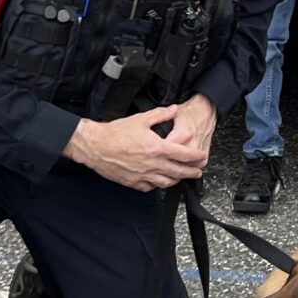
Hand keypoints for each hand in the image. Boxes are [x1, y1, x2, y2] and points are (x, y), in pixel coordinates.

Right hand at [69, 98, 214, 190]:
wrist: (95, 146)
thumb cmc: (115, 133)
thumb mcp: (140, 119)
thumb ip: (160, 114)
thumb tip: (173, 109)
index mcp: (156, 148)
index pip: (183, 154)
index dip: (196, 156)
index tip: (202, 157)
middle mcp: (152, 164)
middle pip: (178, 172)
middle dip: (191, 172)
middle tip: (198, 171)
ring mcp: (143, 175)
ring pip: (166, 182)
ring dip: (177, 180)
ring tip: (182, 177)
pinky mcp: (133, 182)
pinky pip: (150, 187)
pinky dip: (158, 185)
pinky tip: (160, 181)